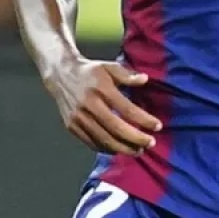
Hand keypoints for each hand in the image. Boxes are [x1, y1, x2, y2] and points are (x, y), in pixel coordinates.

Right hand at [45, 59, 162, 155]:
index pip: (126, 109)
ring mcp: (78, 117)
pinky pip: (91, 142)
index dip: (143, 120)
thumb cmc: (90, 71)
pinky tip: (120, 149)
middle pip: (115, 128)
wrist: (60, 75)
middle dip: (135, 139)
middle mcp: (88, 104)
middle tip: (151, 143)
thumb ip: (127, 74)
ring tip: (139, 150)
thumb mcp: (109, 66)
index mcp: (100, 88)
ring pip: (103, 139)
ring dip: (123, 148)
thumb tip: (145, 80)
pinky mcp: (72, 126)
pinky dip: (107, 148)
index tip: (158, 126)